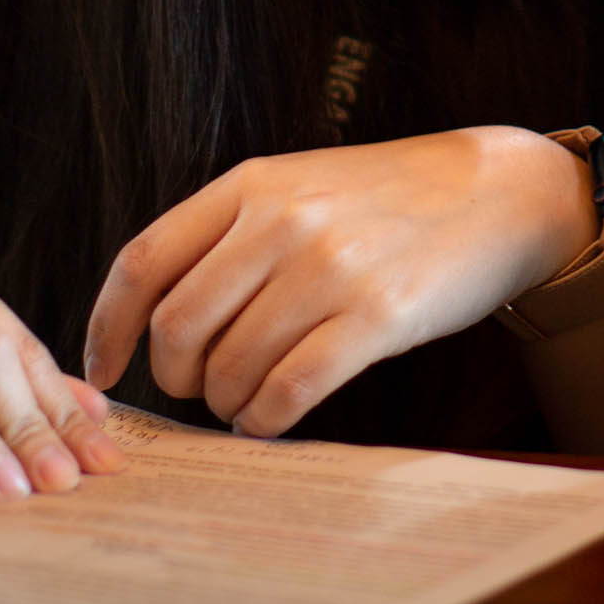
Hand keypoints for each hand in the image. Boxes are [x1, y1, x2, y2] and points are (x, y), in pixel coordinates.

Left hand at [80, 127, 596, 437]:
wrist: (500, 193)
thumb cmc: (392, 201)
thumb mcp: (303, 185)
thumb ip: (234, 233)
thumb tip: (156, 318)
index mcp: (253, 184)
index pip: (144, 262)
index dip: (108, 327)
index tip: (103, 369)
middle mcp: (284, 221)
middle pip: (180, 327)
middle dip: (175, 378)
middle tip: (198, 389)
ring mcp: (332, 268)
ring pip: (233, 367)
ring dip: (226, 404)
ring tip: (245, 404)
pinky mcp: (379, 315)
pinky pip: (292, 389)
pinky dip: (267, 419)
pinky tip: (273, 419)